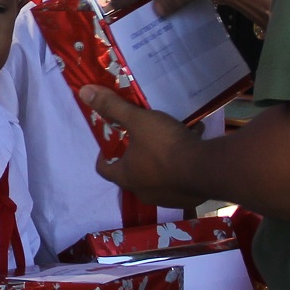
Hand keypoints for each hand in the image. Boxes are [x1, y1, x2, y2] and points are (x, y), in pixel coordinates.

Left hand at [83, 87, 206, 205]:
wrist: (205, 169)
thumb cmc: (164, 146)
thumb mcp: (138, 120)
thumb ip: (113, 107)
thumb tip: (84, 92)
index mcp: (126, 176)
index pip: (104, 169)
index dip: (103, 155)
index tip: (110, 142)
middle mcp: (143, 191)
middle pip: (133, 172)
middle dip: (136, 155)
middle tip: (142, 136)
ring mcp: (167, 197)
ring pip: (158, 175)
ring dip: (161, 159)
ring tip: (170, 138)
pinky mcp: (188, 197)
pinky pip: (180, 178)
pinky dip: (182, 164)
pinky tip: (193, 144)